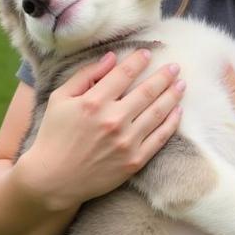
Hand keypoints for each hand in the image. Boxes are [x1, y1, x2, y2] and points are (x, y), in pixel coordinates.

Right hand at [16, 50, 184, 210]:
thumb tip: (111, 57)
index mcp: (94, 102)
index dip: (138, 61)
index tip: (148, 53)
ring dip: (172, 95)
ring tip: (181, 84)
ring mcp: (126, 142)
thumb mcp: (60, 99)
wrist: (52, 180)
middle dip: (164, 76)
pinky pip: (159, 138)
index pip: (124, 74)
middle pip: (147, 91)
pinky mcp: (134, 161)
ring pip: (157, 112)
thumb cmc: (54, 135)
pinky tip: (178, 110)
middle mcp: (113, 120)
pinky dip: (172, 122)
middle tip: (175, 67)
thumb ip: (85, 75)